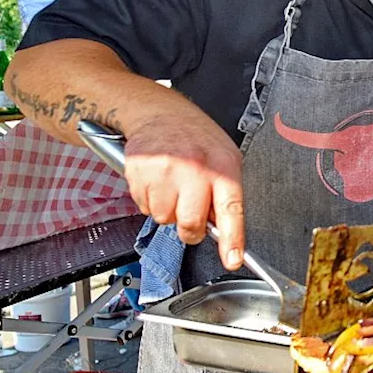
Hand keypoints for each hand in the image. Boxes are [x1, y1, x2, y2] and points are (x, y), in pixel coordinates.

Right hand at [123, 108, 245, 270]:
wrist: (160, 113)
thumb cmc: (197, 138)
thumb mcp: (225, 158)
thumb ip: (225, 194)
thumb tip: (223, 230)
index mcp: (223, 167)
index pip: (230, 210)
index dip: (232, 239)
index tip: (233, 260)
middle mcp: (194, 169)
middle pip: (190, 224)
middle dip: (190, 229)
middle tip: (189, 215)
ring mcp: (165, 171)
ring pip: (163, 219)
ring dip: (167, 211)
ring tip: (173, 186)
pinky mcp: (139, 173)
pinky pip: (143, 207)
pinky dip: (150, 200)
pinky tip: (157, 181)